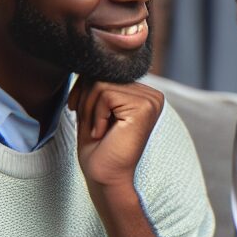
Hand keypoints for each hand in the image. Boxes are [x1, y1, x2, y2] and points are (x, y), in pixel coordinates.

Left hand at [69, 79, 162, 198]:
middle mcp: (152, 95)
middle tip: (95, 128)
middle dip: (86, 101)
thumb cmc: (98, 149)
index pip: (104, 72)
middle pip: (101, 75)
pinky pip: (105, 93)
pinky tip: (106, 133)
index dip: (85, 92)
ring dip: (90, 110)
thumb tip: (84, 59)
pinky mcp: (145, 107)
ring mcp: (152, 100)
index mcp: (143, 94)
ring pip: (100, 83)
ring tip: (101, 132)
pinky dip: (96, 115)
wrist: (105, 178)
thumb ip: (94, 84)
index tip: (84, 115)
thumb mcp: (92, 108)